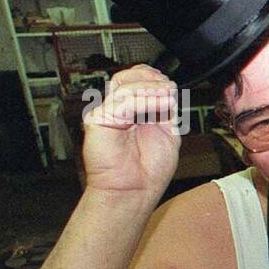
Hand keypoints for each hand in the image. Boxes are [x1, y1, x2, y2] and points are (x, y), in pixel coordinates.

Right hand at [81, 64, 180, 197]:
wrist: (135, 191)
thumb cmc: (148, 169)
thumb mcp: (168, 132)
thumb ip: (167, 110)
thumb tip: (170, 88)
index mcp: (132, 109)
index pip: (136, 79)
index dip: (153, 77)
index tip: (171, 86)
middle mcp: (116, 109)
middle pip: (128, 77)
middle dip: (152, 80)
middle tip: (170, 89)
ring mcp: (106, 113)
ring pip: (127, 87)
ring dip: (153, 90)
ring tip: (169, 96)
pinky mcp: (98, 120)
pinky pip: (124, 103)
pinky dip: (147, 101)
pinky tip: (164, 104)